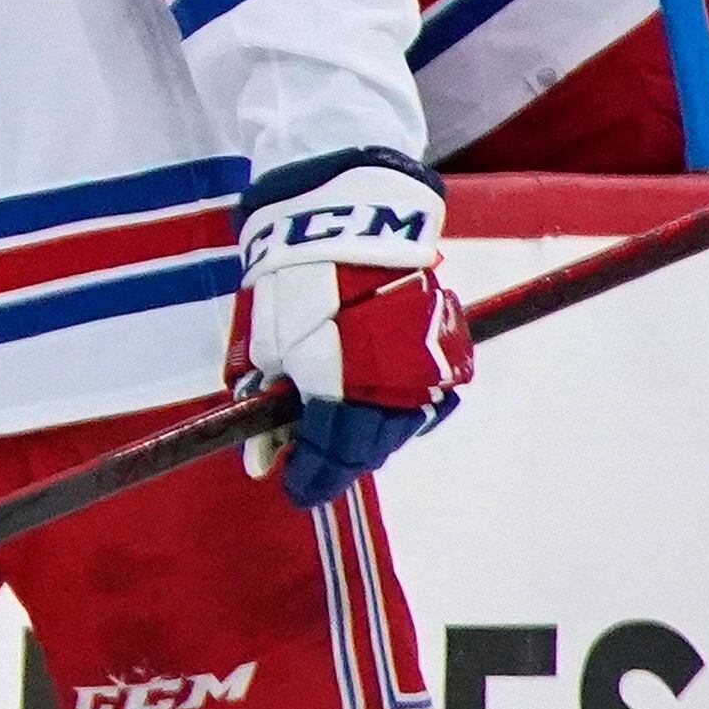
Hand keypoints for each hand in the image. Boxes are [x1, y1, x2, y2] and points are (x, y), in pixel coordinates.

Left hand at [225, 150, 473, 508]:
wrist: (346, 218)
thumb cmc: (292, 281)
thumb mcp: (265, 348)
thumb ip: (270, 410)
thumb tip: (264, 459)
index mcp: (341, 387)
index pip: (331, 455)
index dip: (311, 479)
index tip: (293, 490)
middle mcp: (392, 385)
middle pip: (369, 448)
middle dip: (338, 462)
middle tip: (312, 465)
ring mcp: (426, 366)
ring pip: (401, 427)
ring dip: (370, 439)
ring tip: (340, 434)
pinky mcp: (445, 345)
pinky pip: (426, 397)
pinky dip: (399, 410)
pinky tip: (375, 406)